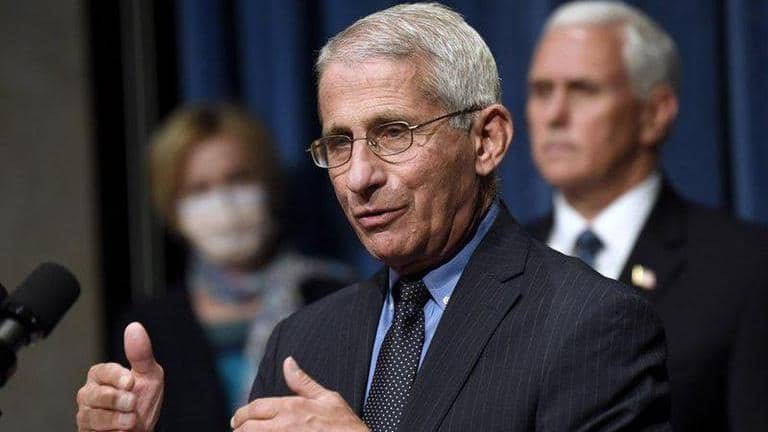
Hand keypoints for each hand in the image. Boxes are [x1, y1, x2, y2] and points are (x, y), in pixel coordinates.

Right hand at [76, 322, 164, 430]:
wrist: (142, 428)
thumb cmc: (144, 399)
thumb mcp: (149, 375)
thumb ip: (141, 354)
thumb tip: (134, 327)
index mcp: (101, 375)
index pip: (102, 372)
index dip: (116, 377)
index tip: (130, 382)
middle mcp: (89, 394)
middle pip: (94, 395)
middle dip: (116, 400)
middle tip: (132, 403)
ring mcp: (86, 415)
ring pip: (91, 416)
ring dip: (114, 419)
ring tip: (131, 420)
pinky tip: (122, 430)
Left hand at [231, 356, 368, 431]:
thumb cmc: (344, 424)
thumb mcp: (327, 397)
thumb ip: (302, 382)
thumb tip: (287, 362)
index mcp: (292, 408)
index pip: (256, 408)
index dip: (242, 413)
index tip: (237, 419)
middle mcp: (285, 426)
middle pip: (248, 428)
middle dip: (239, 429)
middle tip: (238, 429)